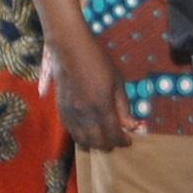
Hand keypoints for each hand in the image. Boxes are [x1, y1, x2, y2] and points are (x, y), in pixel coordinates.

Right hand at [53, 29, 137, 151]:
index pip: (113, 134)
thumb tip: (131, 126)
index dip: (122, 141)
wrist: (70, 48)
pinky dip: (80, 136)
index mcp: (101, 105)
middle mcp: (84, 112)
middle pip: (97, 142)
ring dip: (94, 144)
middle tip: (117, 140)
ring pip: (81, 140)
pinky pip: (70, 131)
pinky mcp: (60, 109)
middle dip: (109, 145)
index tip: (128, 141)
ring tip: (103, 139)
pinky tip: (88, 132)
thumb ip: (123, 107)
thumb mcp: (117, 82)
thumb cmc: (98, 61)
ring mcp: (70, 112)